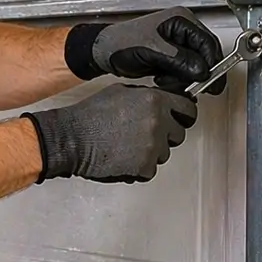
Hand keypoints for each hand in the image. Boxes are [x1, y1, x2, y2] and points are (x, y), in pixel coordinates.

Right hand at [22, 84, 196, 182]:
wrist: (72, 139)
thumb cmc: (90, 115)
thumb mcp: (122, 92)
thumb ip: (147, 96)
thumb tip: (163, 99)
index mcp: (156, 101)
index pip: (189, 109)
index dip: (183, 115)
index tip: (180, 119)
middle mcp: (158, 123)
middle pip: (179, 134)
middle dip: (166, 135)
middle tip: (143, 135)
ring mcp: (153, 147)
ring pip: (165, 153)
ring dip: (151, 152)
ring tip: (127, 146)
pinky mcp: (145, 167)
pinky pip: (151, 169)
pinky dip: (139, 167)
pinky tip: (123, 158)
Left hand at [64, 7, 226, 95]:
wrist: (105, 54)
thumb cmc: (120, 43)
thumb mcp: (151, 49)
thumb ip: (178, 59)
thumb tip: (201, 70)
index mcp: (181, 20)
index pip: (207, 43)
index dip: (211, 64)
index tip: (209, 81)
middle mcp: (182, 31)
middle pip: (204, 56)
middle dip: (195, 74)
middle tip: (189, 87)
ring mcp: (177, 45)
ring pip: (195, 67)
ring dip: (182, 79)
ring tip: (164, 80)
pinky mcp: (171, 58)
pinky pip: (183, 73)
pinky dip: (176, 81)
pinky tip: (161, 80)